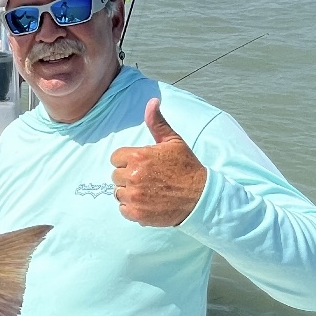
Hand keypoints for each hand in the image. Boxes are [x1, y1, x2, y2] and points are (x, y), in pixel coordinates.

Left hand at [109, 98, 206, 226]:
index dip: (127, 161)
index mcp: (138, 156)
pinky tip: (146, 203)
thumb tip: (152, 101)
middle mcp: (132, 176)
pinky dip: (132, 208)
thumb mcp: (173, 141)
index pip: (116, 158)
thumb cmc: (186, 167)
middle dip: (127, 177)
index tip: (141, 165)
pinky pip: (123, 209)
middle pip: (115, 176)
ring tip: (148, 191)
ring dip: (129, 193)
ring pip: (118, 193)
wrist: (200, 196)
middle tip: (147, 179)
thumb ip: (157, 123)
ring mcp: (134, 196)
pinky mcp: (137, 213)